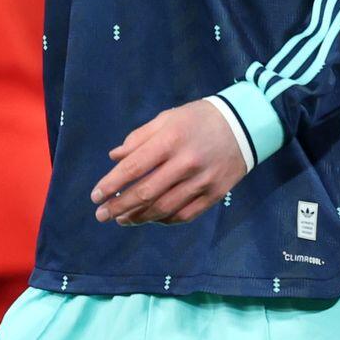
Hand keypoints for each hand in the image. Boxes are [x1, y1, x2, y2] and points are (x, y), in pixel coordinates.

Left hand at [90, 98, 249, 226]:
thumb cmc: (197, 119)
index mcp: (169, 140)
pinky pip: (185, 215)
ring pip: (164, 208)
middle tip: (102, 215)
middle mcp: (185, 163)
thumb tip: (114, 158)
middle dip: (119, 206)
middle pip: (146, 193)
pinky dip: (164, 220)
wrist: (244, 125)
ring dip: (138, 218)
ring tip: (122, 219)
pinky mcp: (214, 194)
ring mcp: (201, 181)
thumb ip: (138, 138)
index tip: (95, 196)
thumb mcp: (166, 118)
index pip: (133, 167)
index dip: (111, 184)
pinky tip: (150, 219)